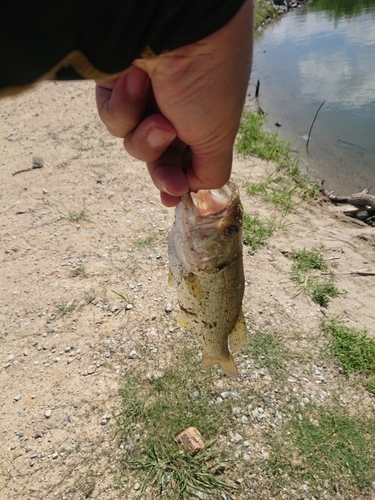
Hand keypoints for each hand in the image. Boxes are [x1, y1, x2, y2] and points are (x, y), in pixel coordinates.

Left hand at [96, 0, 252, 206]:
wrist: (181, 25)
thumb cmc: (208, 81)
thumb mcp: (219, 137)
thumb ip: (210, 171)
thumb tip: (194, 189)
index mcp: (201, 121)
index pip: (184, 159)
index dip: (177, 181)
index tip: (172, 200)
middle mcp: (173, 110)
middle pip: (156, 158)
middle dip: (162, 171)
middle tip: (169, 182)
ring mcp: (144, 99)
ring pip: (132, 141)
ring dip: (145, 138)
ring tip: (159, 116)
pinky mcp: (115, 86)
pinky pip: (112, 116)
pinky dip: (124, 107)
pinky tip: (137, 81)